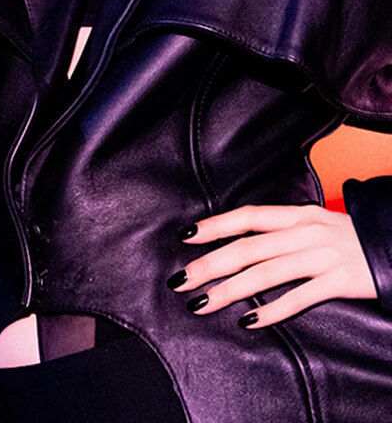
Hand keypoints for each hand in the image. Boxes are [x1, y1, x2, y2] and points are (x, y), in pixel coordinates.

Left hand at [168, 203, 376, 327]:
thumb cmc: (353, 240)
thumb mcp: (317, 225)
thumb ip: (285, 231)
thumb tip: (245, 242)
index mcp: (299, 215)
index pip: (248, 217)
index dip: (216, 226)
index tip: (187, 237)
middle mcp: (306, 232)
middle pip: (248, 248)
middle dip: (210, 264)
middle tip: (182, 280)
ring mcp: (322, 256)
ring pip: (266, 273)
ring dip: (230, 289)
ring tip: (203, 303)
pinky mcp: (339, 280)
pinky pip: (299, 297)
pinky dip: (272, 309)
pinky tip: (249, 320)